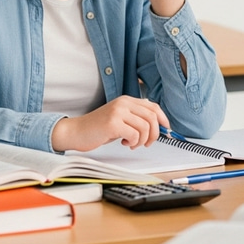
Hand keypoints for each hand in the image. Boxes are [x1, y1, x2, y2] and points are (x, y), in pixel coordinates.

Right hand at [51, 96, 169, 151]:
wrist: (76, 132)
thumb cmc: (98, 128)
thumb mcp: (120, 118)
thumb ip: (136, 118)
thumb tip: (158, 125)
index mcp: (127, 100)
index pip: (153, 107)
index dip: (163, 119)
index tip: (166, 129)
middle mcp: (124, 103)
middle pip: (152, 117)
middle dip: (154, 133)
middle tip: (146, 143)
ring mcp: (118, 112)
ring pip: (145, 127)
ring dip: (142, 140)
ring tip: (132, 144)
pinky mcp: (113, 123)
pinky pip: (134, 134)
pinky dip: (133, 142)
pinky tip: (124, 143)